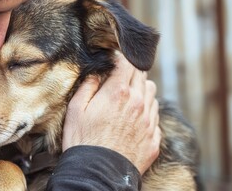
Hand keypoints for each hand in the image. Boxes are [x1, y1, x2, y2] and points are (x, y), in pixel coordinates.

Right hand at [62, 54, 160, 173]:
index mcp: (118, 93)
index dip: (121, 58)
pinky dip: (146, 112)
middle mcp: (138, 103)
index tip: (114, 61)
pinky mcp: (153, 138)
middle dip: (131, 73)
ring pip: (152, 94)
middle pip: (142, 76)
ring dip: (142, 90)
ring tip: (127, 98)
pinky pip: (155, 117)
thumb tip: (97, 72)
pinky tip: (133, 119)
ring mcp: (148, 122)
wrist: (97, 173)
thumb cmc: (82, 141)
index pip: (128, 63)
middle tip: (118, 79)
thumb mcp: (76, 109)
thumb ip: (88, 85)